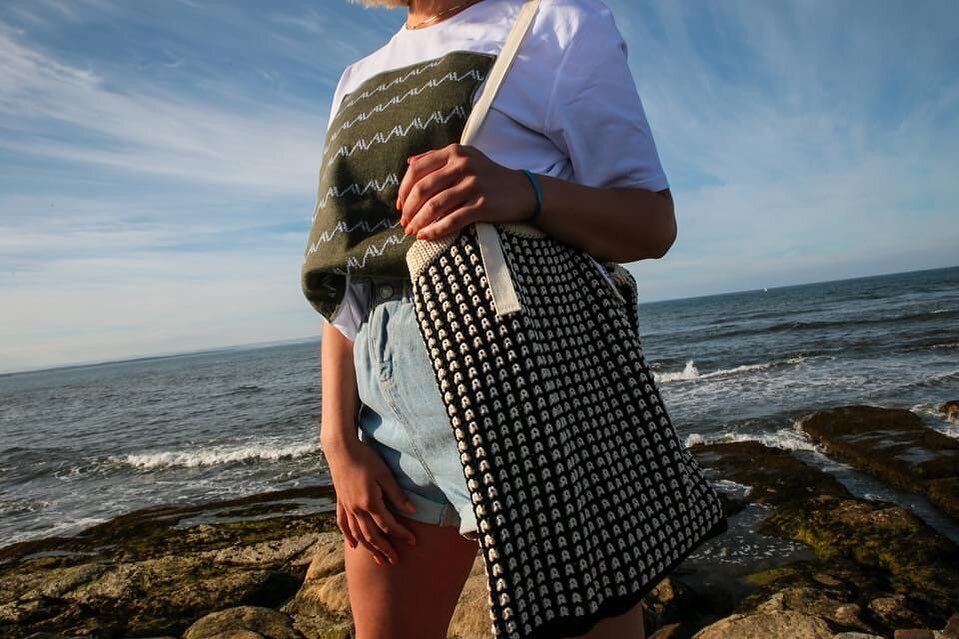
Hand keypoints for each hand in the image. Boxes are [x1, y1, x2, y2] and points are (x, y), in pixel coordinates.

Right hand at [322, 436, 417, 565]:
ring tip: (379, 560)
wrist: (341, 449)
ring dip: (370, 549)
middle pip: (373, 536)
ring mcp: (347, 507)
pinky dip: (349, 536)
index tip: (413, 541)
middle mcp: (357, 509)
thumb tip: (412, 511)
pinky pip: (343, 524)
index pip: (389, 525)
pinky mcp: (340, 502)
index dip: (402, 534)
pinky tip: (354, 545)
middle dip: (385, 549)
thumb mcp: (386, 475)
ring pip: (358, 534)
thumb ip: (397, 495)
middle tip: (396, 560)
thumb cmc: (366, 458)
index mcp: (370, 502)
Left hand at [396, 143, 537, 239]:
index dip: (403, 190)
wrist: (523, 191)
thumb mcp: (466, 158)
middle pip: (423, 189)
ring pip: (434, 206)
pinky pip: (452, 220)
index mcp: (455, 152)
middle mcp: (463, 164)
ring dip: (418, 222)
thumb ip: (437, 157)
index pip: (417, 170)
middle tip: (404, 223)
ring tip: (412, 232)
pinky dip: (435, 230)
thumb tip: (409, 162)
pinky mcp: (482, 204)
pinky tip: (426, 236)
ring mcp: (473, 184)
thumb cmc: (489, 176)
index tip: (400, 206)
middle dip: (408, 209)